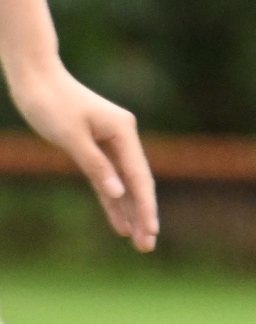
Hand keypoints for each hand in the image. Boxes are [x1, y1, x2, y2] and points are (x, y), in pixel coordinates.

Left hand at [8, 51, 156, 250]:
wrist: (35, 78)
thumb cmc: (50, 103)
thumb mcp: (71, 136)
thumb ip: (96, 166)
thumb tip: (118, 192)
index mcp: (124, 131)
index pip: (138, 176)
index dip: (145, 206)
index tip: (152, 230)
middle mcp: (123, 137)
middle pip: (136, 183)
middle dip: (143, 215)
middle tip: (147, 246)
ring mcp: (110, 143)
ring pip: (123, 184)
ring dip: (129, 212)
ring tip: (138, 241)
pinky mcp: (95, 147)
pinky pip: (107, 179)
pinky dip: (112, 199)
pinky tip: (119, 221)